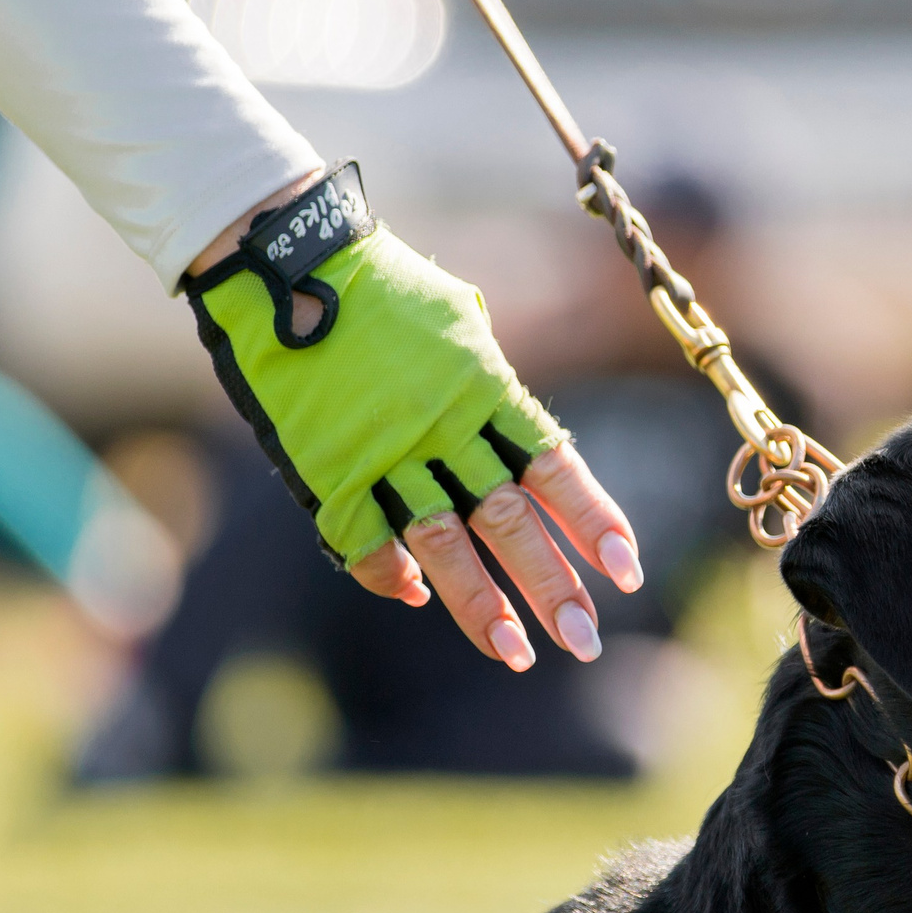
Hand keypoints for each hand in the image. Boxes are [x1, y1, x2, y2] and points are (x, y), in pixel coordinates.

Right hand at [185, 166, 641, 670]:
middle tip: (585, 641)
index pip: (554, 467)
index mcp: (484, 388)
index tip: (627, 572)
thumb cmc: (382, 285)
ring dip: (481, 604)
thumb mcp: (460, 321)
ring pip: (444, 542)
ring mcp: (383, 450)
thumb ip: (494, 385)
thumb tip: (524, 437)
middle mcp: (441, 426)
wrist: (284, 259)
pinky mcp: (327, 465)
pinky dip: (389, 572)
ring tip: (516, 653)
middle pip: (508, 520)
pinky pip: (365, 537)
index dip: (593, 521)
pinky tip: (416, 598)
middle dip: (552, 586)